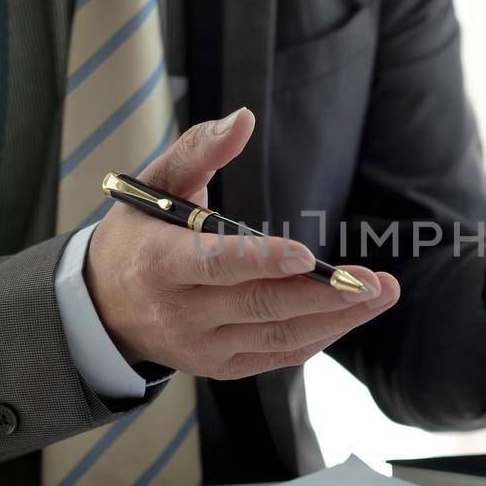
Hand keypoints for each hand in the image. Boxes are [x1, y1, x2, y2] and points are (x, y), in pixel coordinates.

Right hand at [85, 108, 399, 378]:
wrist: (104, 307)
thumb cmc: (138, 233)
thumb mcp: (154, 184)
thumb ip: (199, 149)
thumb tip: (243, 119)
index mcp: (158, 263)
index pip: (215, 265)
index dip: (261, 261)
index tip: (307, 255)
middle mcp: (179, 312)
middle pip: (261, 306)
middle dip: (323, 295)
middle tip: (376, 281)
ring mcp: (202, 346)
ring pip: (278, 336)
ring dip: (336, 318)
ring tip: (381, 294)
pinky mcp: (221, 366)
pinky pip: (278, 355)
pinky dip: (319, 336)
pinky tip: (352, 314)